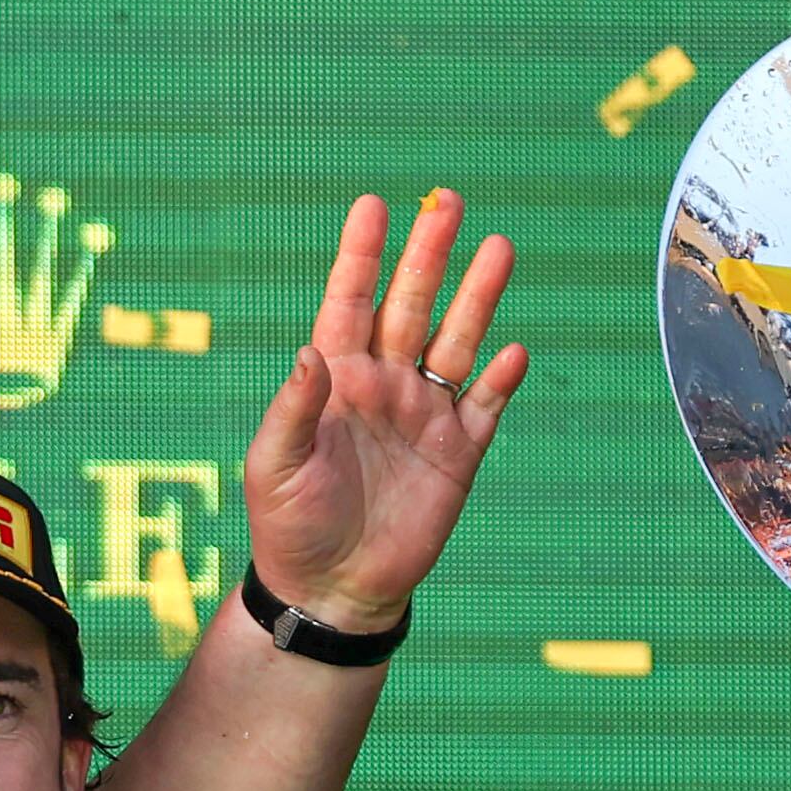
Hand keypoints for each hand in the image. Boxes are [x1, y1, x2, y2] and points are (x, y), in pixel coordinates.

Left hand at [241, 190, 531, 634]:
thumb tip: (308, 351)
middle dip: (429, 254)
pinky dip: (500, 379)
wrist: (332, 590)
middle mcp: (383, 387)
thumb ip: (294, 408)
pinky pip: (485, 406)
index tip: (372, 205)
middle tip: (447, 199)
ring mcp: (424, 416)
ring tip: (500, 246)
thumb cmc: (290, 527)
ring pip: (457, 341)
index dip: (360, 256)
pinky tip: (514, 350)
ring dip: (478, 297)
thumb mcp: (275, 466)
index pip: (347, 303)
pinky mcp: (458, 454)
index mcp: (335, 381)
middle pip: (411, 306)